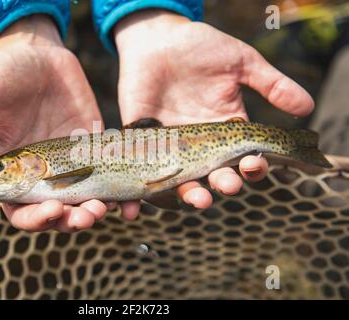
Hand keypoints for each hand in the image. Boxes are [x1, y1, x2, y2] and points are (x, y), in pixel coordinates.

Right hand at [0, 15, 134, 231]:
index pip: (22, 210)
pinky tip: (130, 197)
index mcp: (14, 173)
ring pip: (86, 200)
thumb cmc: (2, 75)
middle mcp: (44, 175)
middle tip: (88, 215)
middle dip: (72, 220)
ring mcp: (72, 164)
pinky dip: (119, 190)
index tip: (52, 211)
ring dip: (98, 210)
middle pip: (59, 212)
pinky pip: (108, 176)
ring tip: (109, 208)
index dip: (35, 219)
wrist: (38, 53)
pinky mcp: (95, 150)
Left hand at [115, 10, 313, 208]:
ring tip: (199, 199)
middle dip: (223, 184)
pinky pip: (141, 168)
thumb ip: (272, 84)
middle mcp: (199, 144)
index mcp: (226, 131)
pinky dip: (140, 189)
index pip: (242, 159)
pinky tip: (143, 200)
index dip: (251, 168)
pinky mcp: (142, 141)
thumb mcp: (242, 63)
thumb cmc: (203, 48)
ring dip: (190, 194)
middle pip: (214, 175)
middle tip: (227, 184)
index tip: (252, 164)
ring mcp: (171, 145)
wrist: (160, 37)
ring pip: (181, 179)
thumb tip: (308, 106)